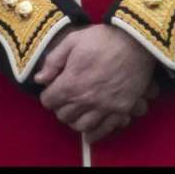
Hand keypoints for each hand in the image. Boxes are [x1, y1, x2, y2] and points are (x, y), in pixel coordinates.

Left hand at [33, 24, 156, 142]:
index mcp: (71, 82)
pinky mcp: (121, 109)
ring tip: (76, 111)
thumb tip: (40, 79)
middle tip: (64, 99)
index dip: (48, 94)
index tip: (52, 89)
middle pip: (63, 115)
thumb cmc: (102, 39)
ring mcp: (105, 106)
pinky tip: (90, 133)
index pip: (49, 101)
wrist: (134, 42)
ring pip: (82, 126)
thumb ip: (53, 61)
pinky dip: (95, 134)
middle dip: (60, 107)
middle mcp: (86, 99)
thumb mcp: (72, 41)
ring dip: (75, 120)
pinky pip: (105, 129)